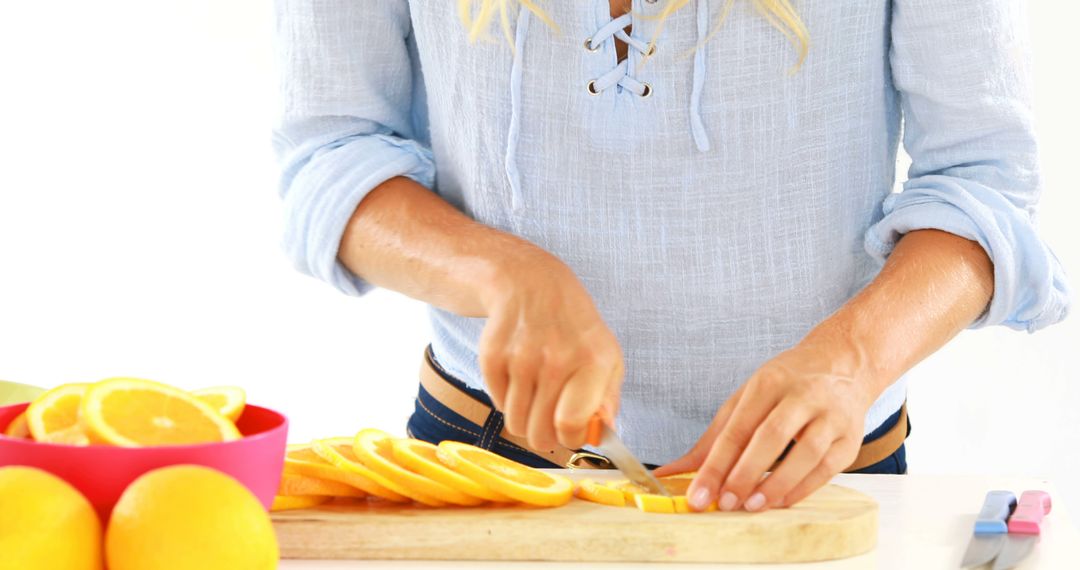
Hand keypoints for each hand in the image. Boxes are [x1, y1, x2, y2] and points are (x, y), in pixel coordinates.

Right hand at [477, 249, 623, 451]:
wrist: (529, 282)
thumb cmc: (573, 324)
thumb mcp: (606, 353)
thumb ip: (608, 397)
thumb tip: (603, 433)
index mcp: (592, 361)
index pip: (572, 425)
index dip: (571, 439)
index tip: (571, 433)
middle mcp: (556, 359)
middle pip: (540, 433)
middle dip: (545, 436)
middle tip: (549, 421)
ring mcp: (521, 357)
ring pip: (516, 423)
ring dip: (525, 418)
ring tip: (534, 394)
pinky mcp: (492, 356)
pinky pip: (497, 403)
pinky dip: (506, 398)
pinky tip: (518, 375)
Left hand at [655, 331, 876, 511]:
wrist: (843, 364)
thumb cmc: (786, 385)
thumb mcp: (746, 399)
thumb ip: (713, 439)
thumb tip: (672, 472)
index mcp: (769, 382)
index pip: (737, 427)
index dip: (716, 464)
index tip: (698, 494)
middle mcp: (803, 395)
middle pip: (772, 435)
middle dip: (745, 473)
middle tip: (724, 503)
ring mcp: (831, 415)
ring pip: (806, 452)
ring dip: (777, 483)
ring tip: (751, 506)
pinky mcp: (850, 438)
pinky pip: (828, 468)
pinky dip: (802, 489)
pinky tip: (780, 502)